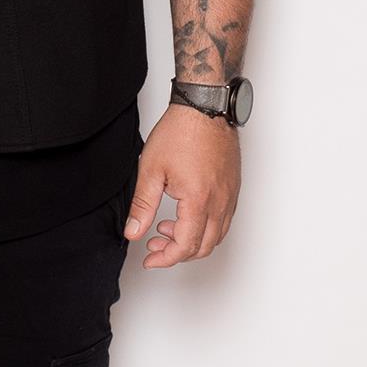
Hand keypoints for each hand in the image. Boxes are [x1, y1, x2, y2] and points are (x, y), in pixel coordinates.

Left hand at [123, 103, 240, 266]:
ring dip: (192, 241)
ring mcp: (230, 196)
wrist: (205, 107)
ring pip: (216, 236)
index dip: (165, 258)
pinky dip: (206, 227)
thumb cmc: (181, 131)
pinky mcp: (233, 188)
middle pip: (203, 247)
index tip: (150, 259)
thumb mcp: (152, 169)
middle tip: (154, 244)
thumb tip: (133, 232)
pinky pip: (224, 220)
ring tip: (166, 227)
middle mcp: (220, 202)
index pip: (185, 246)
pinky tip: (187, 215)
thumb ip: (142, 205)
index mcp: (198, 201)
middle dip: (177, 253)